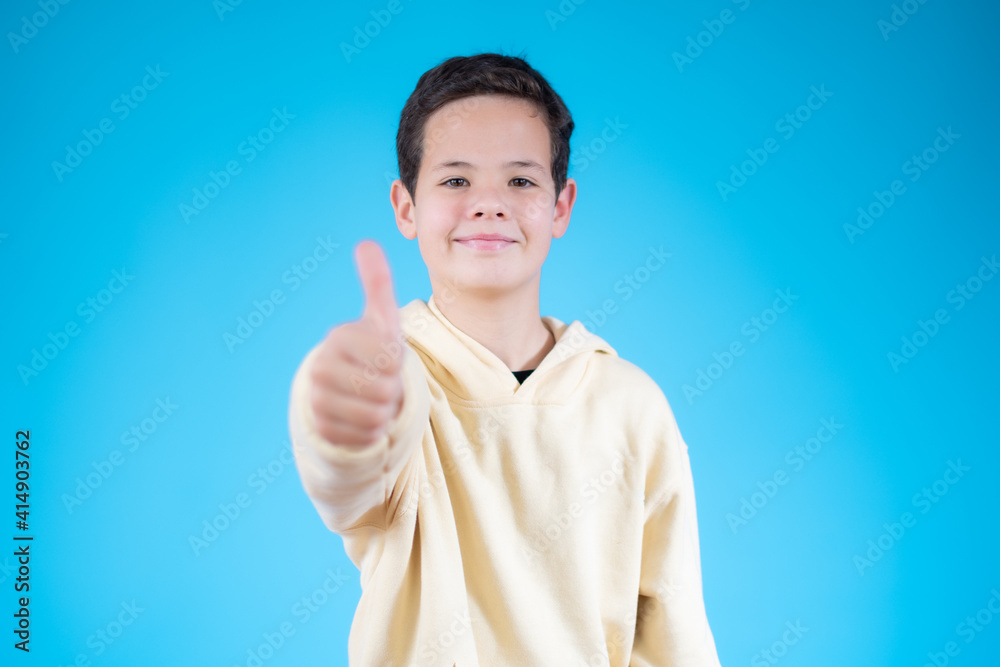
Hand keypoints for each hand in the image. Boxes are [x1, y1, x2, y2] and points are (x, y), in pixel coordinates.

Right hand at [309, 240, 405, 448]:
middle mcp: (321, 367)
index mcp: (339, 337)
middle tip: (382, 384)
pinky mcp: (320, 428)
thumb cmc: (374, 351)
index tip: (386, 359)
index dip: (397, 364)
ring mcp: (316, 399)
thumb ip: (377, 282)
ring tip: (374, 401)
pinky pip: (362, 437)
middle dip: (392, 391)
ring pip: (373, 416)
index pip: (389, 359)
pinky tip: (364, 420)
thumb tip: (366, 243)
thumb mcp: (381, 319)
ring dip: (383, 412)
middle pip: (382, 389)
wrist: (350, 390)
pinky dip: (372, 433)